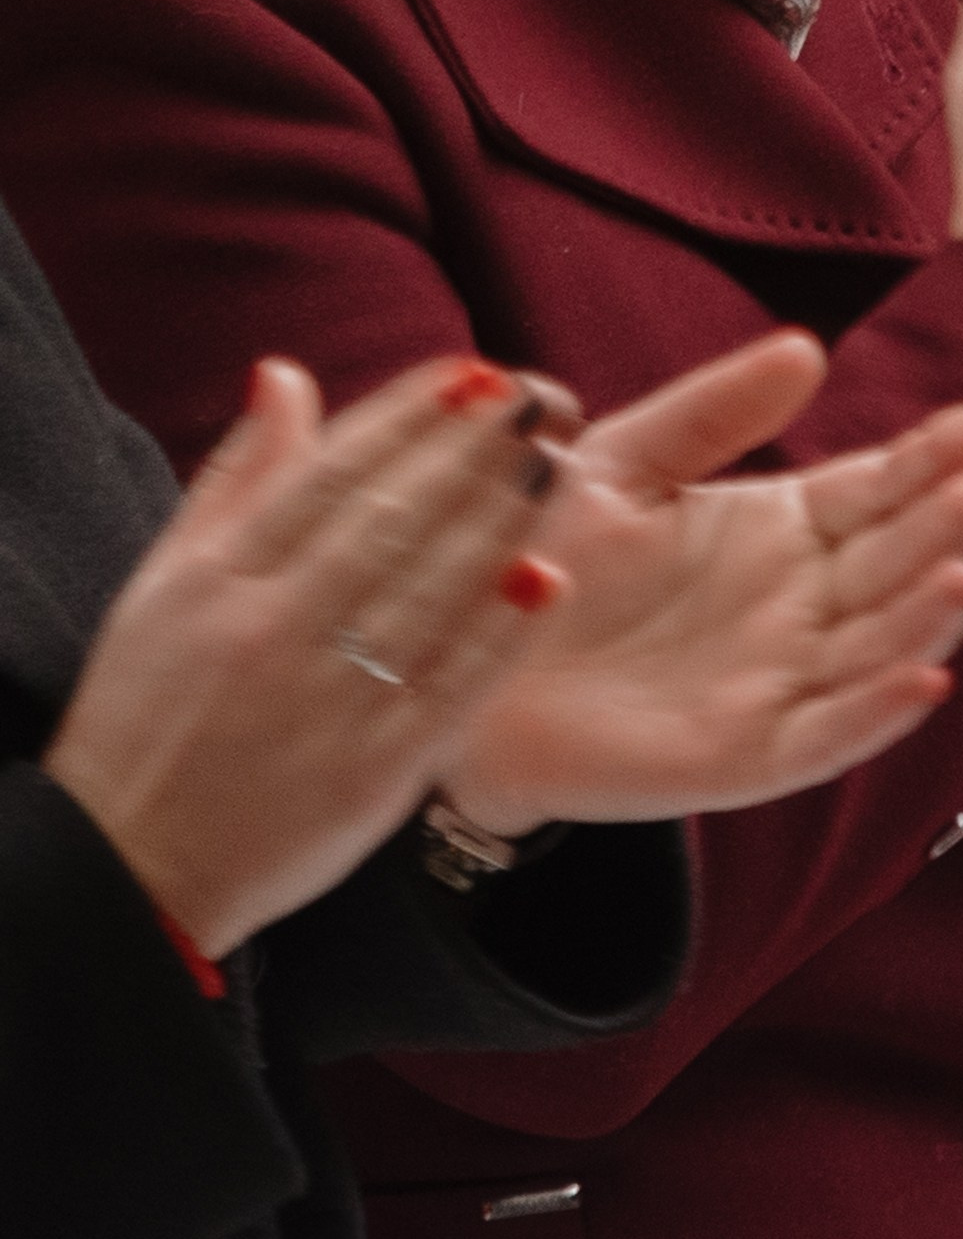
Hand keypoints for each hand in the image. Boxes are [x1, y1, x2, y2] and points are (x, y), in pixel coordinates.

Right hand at [42, 355, 564, 955]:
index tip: (474, 373)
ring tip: (552, 465)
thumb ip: (237, 477)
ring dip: (499, 523)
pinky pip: (448, 688)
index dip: (411, 417)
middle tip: (538, 399)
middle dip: (471, 452)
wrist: (134, 865)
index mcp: (220, 580)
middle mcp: (273, 632)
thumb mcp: (164, 583)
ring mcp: (326, 705)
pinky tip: (544, 580)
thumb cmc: (147, 709)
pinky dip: (498, 634)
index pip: (333, 476)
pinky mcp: (371, 773)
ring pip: (429, 594)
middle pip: (391, 522)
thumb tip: (287, 374)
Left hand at [440, 333, 962, 836]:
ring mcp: (780, 681)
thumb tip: (810, 347)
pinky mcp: (744, 756)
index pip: (877, 490)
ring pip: (878, 649)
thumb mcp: (627, 459)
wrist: (460, 655)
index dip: (928, 461)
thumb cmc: (543, 550)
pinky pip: (825, 735)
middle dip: (946, 528)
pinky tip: (923, 680)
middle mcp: (799, 605)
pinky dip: (876, 713)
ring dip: (926, 619)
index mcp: (782, 527)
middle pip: (893, 564)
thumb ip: (713, 410)